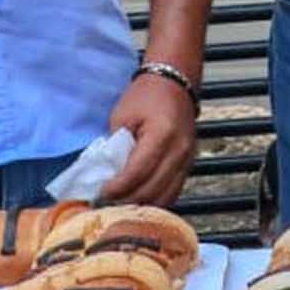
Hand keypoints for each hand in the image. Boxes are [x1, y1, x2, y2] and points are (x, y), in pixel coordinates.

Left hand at [100, 71, 198, 205]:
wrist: (175, 83)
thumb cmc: (146, 95)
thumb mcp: (122, 117)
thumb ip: (115, 147)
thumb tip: (106, 176)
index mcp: (162, 135)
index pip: (138, 173)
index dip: (117, 189)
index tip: (99, 195)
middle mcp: (179, 151)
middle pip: (153, 190)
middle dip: (127, 201)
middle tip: (106, 205)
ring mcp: (188, 160)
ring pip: (166, 198)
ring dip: (141, 206)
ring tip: (120, 206)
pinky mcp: (189, 166)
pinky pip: (173, 193)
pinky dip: (155, 201)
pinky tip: (138, 200)